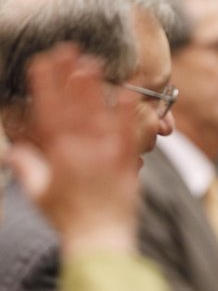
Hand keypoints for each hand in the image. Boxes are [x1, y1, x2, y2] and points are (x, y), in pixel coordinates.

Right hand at [6, 43, 138, 255]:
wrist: (99, 240)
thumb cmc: (68, 221)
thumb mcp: (40, 195)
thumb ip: (28, 169)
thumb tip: (14, 151)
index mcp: (58, 156)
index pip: (48, 113)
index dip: (44, 86)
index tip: (41, 62)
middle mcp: (81, 151)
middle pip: (73, 107)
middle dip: (68, 77)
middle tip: (68, 49)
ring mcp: (105, 157)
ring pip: (99, 116)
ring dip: (95, 89)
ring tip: (93, 62)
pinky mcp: (127, 165)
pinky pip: (129, 135)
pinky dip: (129, 115)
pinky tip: (130, 94)